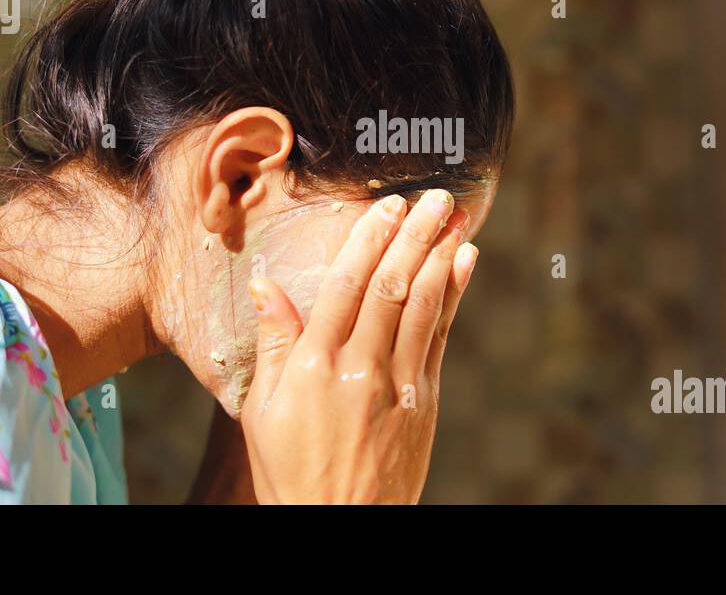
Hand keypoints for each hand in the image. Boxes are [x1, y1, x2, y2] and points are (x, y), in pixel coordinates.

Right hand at [240, 190, 476, 503]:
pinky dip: (453, 296)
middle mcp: (359, 369)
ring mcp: (396, 386)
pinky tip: (463, 264)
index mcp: (314, 366)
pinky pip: (439, 338)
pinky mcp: (423, 402)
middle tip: (435, 197)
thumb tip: (265, 284)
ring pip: (421, 306)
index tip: (387, 206)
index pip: (345, 287)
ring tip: (456, 216)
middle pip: (390, 287)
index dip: (369, 241)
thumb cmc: (290, 470)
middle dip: (415, 237)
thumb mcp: (262, 411)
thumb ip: (274, 343)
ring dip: (440, 255)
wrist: (340, 528)